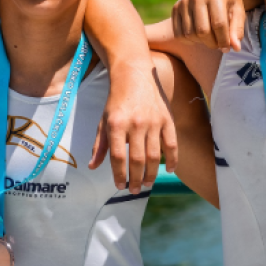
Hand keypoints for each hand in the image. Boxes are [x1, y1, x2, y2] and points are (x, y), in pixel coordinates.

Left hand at [89, 62, 178, 193]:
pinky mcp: (167, 119)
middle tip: (135, 190)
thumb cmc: (116, 101)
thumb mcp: (103, 120)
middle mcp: (135, 124)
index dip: (119, 174)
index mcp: (117, 125)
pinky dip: (172, 159)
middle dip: (136, 179)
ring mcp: (153, 122)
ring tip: (148, 184)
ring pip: (154, 156)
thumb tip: (93, 167)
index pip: (118, 156)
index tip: (120, 186)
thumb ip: (100, 145)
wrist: (134, 75)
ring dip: (152, 174)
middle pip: (138, 160)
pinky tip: (169, 170)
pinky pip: (171, 144)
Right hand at [171, 0, 245, 52]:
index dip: (224, 40)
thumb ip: (237, 30)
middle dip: (212, 43)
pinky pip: (179, 34)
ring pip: (189, 34)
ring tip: (210, 38)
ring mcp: (183, 1)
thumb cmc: (229, 1)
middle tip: (218, 44)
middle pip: (202, 31)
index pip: (218, 24)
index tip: (228, 48)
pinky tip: (199, 36)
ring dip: (201, 42)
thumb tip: (235, 48)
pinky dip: (189, 40)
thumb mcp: (238, 12)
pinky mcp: (175, 8)